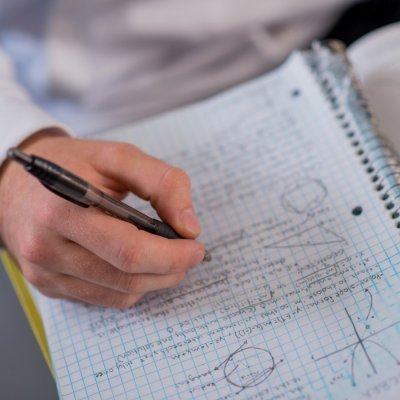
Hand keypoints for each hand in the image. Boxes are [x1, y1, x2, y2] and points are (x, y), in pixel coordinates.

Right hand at [0, 131, 204, 307]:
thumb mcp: (119, 157)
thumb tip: (189, 226)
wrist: (17, 182)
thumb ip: (162, 183)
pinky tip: (141, 266)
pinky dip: (132, 287)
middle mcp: (48, 249)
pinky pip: (103, 298)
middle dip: (170, 269)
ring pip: (119, 294)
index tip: (196, 247)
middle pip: (126, 278)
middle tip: (190, 254)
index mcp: (62, 210)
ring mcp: (46, 273)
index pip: (128, 250)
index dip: (170, 255)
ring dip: (155, 280)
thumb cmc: (72, 164)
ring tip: (169, 258)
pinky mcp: (49, 285)